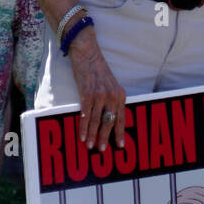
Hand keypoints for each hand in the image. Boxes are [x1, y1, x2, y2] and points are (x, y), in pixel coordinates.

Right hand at [68, 31, 125, 151]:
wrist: (87, 52)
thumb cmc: (97, 69)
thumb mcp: (110, 85)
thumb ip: (111, 99)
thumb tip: (108, 118)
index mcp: (120, 95)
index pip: (121, 118)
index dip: (120, 133)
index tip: (120, 146)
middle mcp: (112, 95)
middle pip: (110, 122)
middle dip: (106, 137)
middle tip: (103, 150)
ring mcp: (100, 95)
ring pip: (97, 120)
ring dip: (93, 135)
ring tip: (90, 146)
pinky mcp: (87, 93)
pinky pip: (86, 114)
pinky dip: (83, 127)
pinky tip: (82, 136)